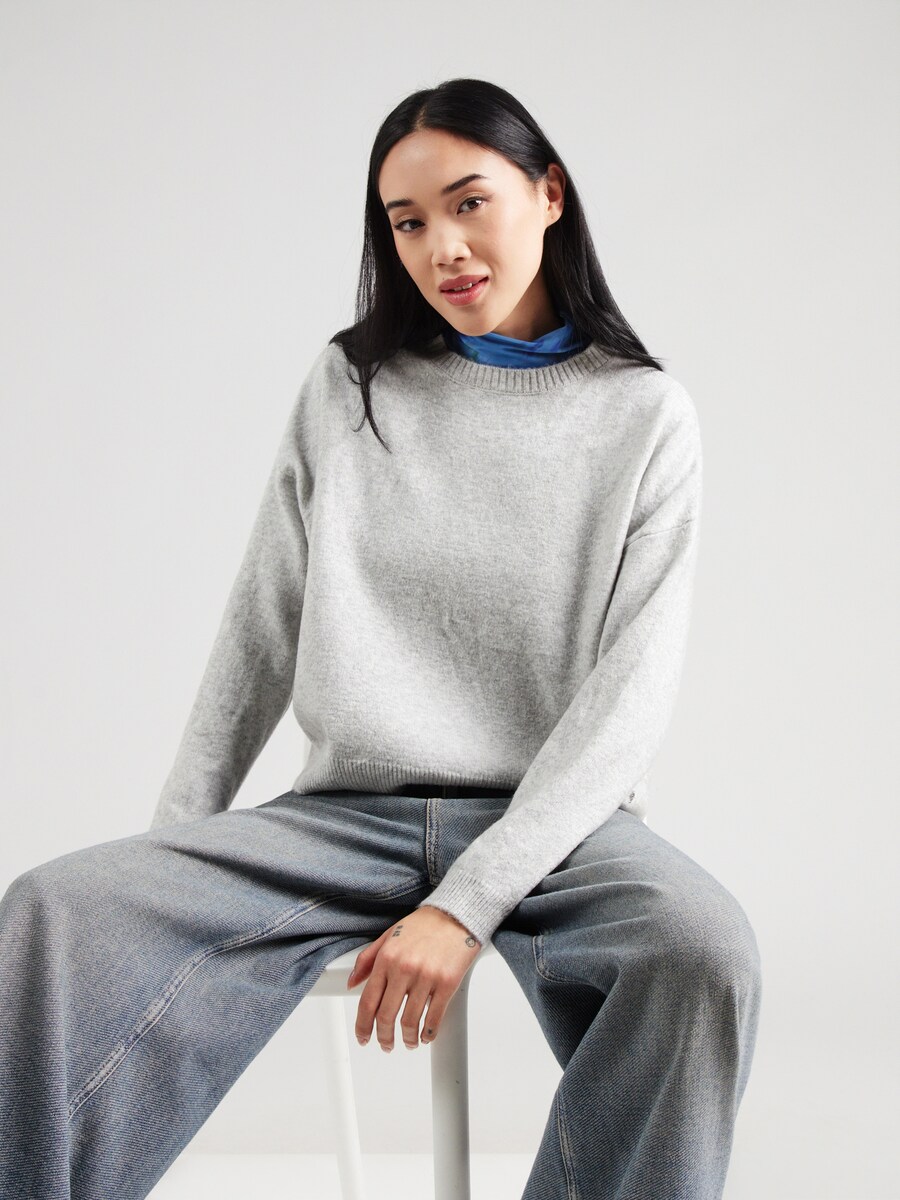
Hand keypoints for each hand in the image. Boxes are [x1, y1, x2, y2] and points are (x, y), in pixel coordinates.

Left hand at [346, 906, 480, 1050]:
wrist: (456, 914)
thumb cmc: (424, 924)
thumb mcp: (389, 935)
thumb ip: (367, 959)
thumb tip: (352, 982)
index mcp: (386, 958)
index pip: (367, 1001)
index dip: (362, 1026)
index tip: (363, 1037)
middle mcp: (404, 968)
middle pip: (386, 1017)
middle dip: (383, 1038)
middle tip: (386, 1045)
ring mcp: (426, 977)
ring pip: (410, 1021)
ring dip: (407, 1038)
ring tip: (409, 1041)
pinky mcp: (447, 983)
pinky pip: (434, 1017)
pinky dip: (428, 1033)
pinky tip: (425, 1035)